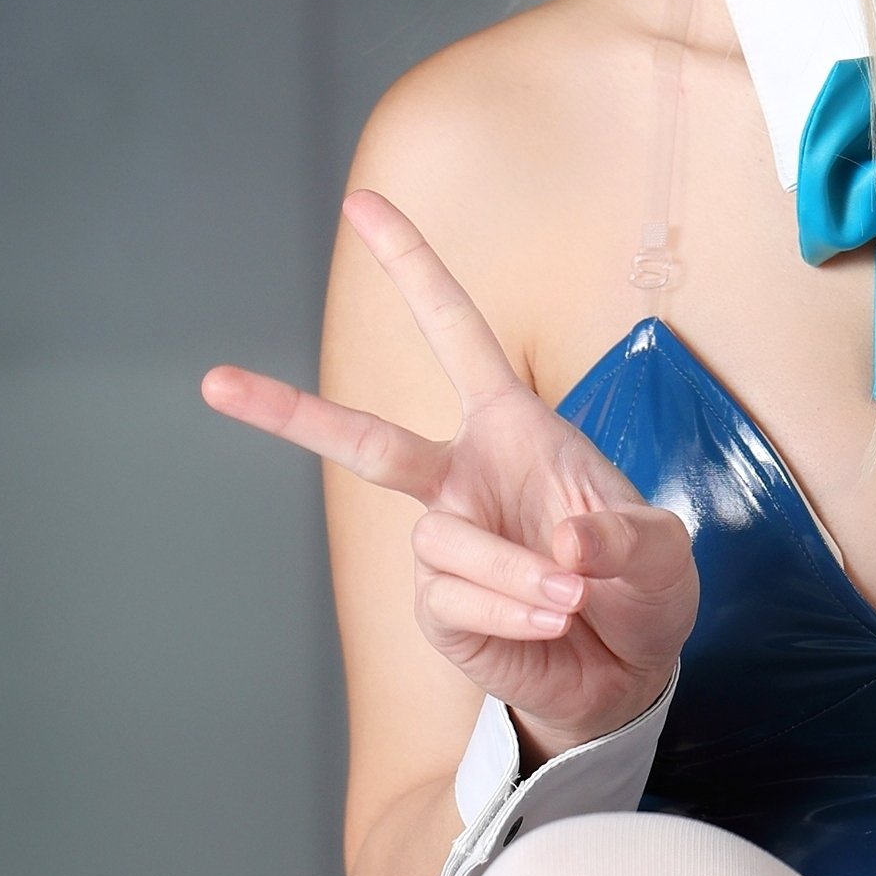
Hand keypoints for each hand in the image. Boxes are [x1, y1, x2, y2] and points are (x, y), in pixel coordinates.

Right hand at [202, 190, 697, 758]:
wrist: (630, 670)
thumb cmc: (642, 586)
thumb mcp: (660, 548)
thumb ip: (623, 534)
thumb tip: (562, 544)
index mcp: (511, 426)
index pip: (454, 332)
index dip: (411, 267)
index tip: (362, 204)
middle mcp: (463, 476)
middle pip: (364, 439)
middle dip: (288, 411)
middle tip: (214, 383)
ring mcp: (444, 542)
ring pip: (441, 540)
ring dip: (514, 572)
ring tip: (573, 596)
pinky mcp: (439, 606)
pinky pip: (453, 598)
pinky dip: (509, 610)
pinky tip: (550, 621)